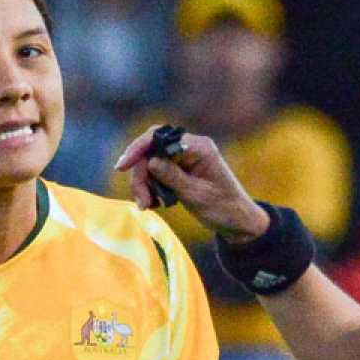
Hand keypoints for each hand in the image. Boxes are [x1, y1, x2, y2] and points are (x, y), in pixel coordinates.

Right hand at [112, 128, 269, 241]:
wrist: (237, 222)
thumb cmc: (223, 208)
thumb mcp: (196, 195)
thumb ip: (173, 177)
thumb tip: (150, 162)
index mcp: (199, 148)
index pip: (161, 138)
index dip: (138, 149)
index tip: (122, 167)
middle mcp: (191, 148)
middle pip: (152, 152)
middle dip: (141, 176)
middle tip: (142, 202)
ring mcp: (185, 159)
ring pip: (151, 164)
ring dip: (144, 185)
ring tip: (147, 206)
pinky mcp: (181, 171)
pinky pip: (157, 173)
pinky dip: (151, 187)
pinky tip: (154, 203)